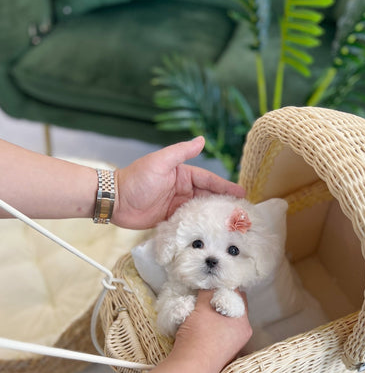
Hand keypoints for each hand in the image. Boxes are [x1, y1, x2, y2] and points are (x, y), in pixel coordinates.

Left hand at [112, 136, 245, 228]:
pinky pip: (189, 223)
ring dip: (214, 217)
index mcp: (183, 175)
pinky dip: (199, 227)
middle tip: (241, 213)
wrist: (115, 201)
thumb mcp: (160, 162)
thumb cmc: (136, 179)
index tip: (241, 193)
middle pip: (208, 197)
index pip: (209, 181)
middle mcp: (182, 190)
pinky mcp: (170, 220)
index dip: (226, 187)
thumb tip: (201, 139)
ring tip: (231, 225)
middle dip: (224, 204)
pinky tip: (210, 233)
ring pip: (201, 211)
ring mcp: (177, 206)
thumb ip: (181, 152)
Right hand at [172, 290, 251, 372]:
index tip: (211, 283)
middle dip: (219, 301)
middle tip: (204, 296)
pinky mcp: (222, 354)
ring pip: (225, 322)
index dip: (224, 286)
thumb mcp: (203, 307)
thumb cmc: (198, 336)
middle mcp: (242, 334)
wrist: (190, 367)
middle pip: (232, 309)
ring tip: (199, 310)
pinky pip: (219, 334)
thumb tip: (210, 282)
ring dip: (214, 314)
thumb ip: (209, 291)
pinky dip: (211, 327)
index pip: (238, 295)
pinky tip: (199, 326)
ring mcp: (233, 346)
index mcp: (243, 322)